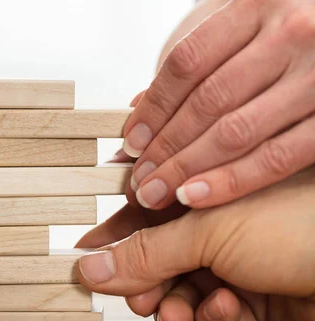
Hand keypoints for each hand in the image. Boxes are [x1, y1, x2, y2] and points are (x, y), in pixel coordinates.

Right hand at [77, 167, 314, 320]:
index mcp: (205, 192)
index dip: (113, 236)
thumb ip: (144, 253)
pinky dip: (214, 317)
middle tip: (134, 297)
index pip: (144, 212)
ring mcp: (237, 264)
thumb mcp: (208, 232)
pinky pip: (216, 314)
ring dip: (173, 305)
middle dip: (143, 281)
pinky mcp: (256, 301)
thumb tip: (88, 266)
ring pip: (183, 291)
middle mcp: (219, 227)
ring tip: (174, 313)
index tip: (87, 256)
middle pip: (159, 258)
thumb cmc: (300, 225)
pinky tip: (225, 309)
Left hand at [123, 0, 314, 209]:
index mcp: (257, 5)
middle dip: (165, 147)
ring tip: (156, 193)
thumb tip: (139, 110)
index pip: (187, 62)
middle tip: (139, 179)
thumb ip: (200, 63)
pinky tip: (195, 196)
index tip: (131, 143)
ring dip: (187, 169)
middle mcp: (290, 33)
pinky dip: (231, 181)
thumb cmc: (294, 35)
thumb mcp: (250, 28)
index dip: (153, 107)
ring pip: (236, 132)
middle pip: (208, 101)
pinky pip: (276, 157)